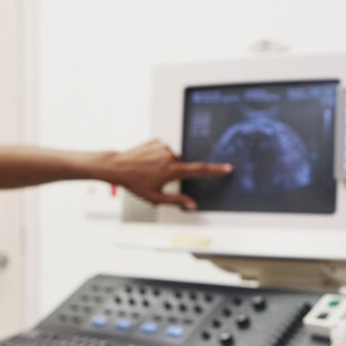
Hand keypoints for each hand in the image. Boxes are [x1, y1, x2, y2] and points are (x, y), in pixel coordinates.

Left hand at [106, 139, 231, 208]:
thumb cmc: (135, 184)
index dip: (215, 170)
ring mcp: (163, 147)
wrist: (118, 166)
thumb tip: (192, 205)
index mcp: (172, 171)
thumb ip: (176, 201)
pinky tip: (147, 160)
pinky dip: (158, 155)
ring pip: (172, 157)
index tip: (228, 167)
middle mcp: (170, 156)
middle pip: (181, 165)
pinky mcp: (157, 140)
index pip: (199, 170)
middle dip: (174, 172)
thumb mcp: (155, 197)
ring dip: (165, 163)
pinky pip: (164, 149)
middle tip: (157, 177)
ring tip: (149, 169)